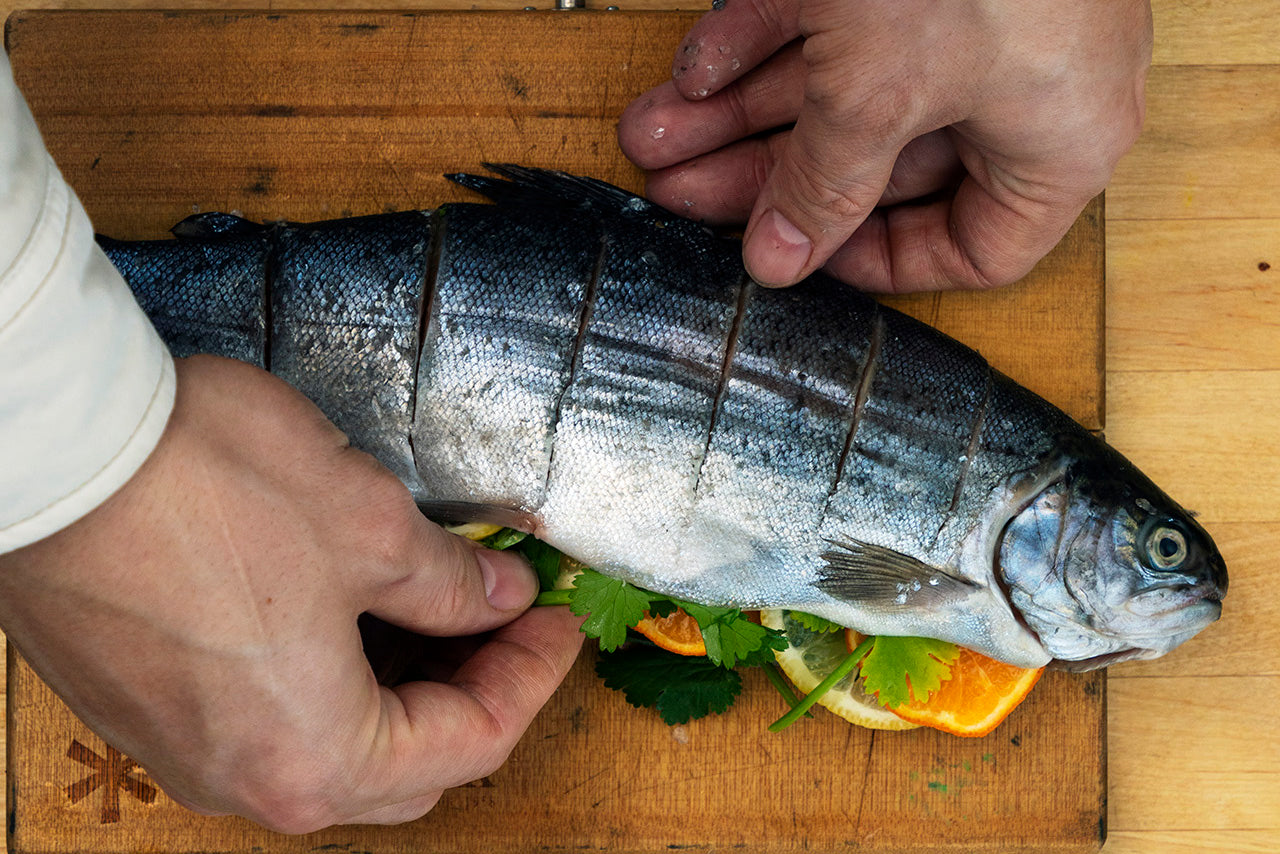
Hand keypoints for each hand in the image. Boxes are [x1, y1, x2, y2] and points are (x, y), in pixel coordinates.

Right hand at [0, 355, 583, 831]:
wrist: (54, 453)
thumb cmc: (198, 489)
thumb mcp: (369, 526)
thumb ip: (451, 582)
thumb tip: (498, 597)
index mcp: (317, 758)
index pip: (474, 740)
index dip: (533, 674)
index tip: (558, 621)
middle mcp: (249, 779)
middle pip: (410, 763)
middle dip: (474, 689)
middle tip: (507, 618)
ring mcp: (190, 750)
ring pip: (339, 744)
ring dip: (403, 683)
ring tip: (439, 604)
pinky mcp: (153, 707)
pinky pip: (271, 718)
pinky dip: (333, 676)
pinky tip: (352, 607)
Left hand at [618, 0, 1151, 291]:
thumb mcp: (879, 92)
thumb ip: (824, 182)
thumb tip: (780, 259)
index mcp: (1057, 139)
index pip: (977, 248)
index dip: (881, 262)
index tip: (797, 254)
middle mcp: (1020, 82)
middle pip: (876, 165)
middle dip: (761, 175)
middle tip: (679, 189)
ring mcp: (967, 17)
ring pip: (842, 91)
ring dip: (737, 113)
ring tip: (653, 134)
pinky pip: (833, 21)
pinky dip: (761, 41)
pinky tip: (693, 70)